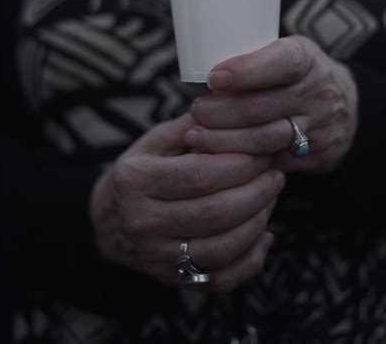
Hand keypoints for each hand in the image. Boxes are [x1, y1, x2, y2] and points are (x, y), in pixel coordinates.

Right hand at [89, 112, 284, 292]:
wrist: (109, 217)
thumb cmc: (142, 168)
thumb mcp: (157, 140)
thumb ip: (195, 125)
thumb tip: (238, 105)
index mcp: (135, 179)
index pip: (199, 175)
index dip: (241, 165)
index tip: (265, 152)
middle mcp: (141, 221)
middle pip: (214, 213)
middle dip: (257, 193)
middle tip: (276, 175)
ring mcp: (155, 255)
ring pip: (221, 249)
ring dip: (257, 223)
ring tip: (271, 198)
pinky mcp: (170, 278)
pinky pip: (219, 279)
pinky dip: (250, 261)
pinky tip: (264, 235)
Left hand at [185, 36, 357, 174]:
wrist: (345, 106)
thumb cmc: (297, 73)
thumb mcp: (285, 52)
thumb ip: (254, 59)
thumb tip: (201, 68)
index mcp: (307, 59)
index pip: (280, 63)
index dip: (245, 71)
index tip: (213, 79)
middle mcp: (317, 92)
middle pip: (261, 107)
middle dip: (220, 112)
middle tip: (196, 111)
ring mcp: (319, 127)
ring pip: (264, 139)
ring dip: (224, 140)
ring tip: (196, 136)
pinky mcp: (315, 156)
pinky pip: (272, 162)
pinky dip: (240, 161)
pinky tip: (217, 156)